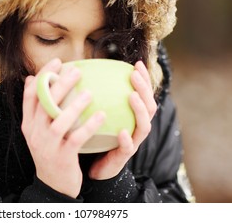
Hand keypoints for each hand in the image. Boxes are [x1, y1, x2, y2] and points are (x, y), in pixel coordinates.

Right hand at [21, 58, 105, 197]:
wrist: (53, 184)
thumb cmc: (50, 151)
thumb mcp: (38, 130)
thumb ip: (36, 107)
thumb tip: (30, 78)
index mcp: (29, 123)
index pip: (31, 95)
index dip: (43, 76)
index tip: (57, 62)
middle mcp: (35, 132)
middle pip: (45, 103)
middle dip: (60, 84)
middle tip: (76, 70)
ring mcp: (48, 145)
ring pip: (59, 120)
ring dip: (75, 104)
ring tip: (89, 92)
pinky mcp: (63, 156)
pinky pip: (76, 138)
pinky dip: (89, 126)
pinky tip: (101, 115)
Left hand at [88, 61, 156, 179]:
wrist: (95, 167)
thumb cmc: (97, 136)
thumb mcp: (98, 114)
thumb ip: (97, 98)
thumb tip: (82, 72)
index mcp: (132, 117)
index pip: (144, 95)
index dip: (144, 80)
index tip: (136, 64)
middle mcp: (136, 128)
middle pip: (149, 107)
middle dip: (145, 89)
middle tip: (134, 75)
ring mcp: (132, 142)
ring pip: (144, 126)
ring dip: (139, 109)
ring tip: (132, 96)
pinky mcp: (123, 156)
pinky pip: (128, 148)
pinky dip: (127, 139)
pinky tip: (121, 132)